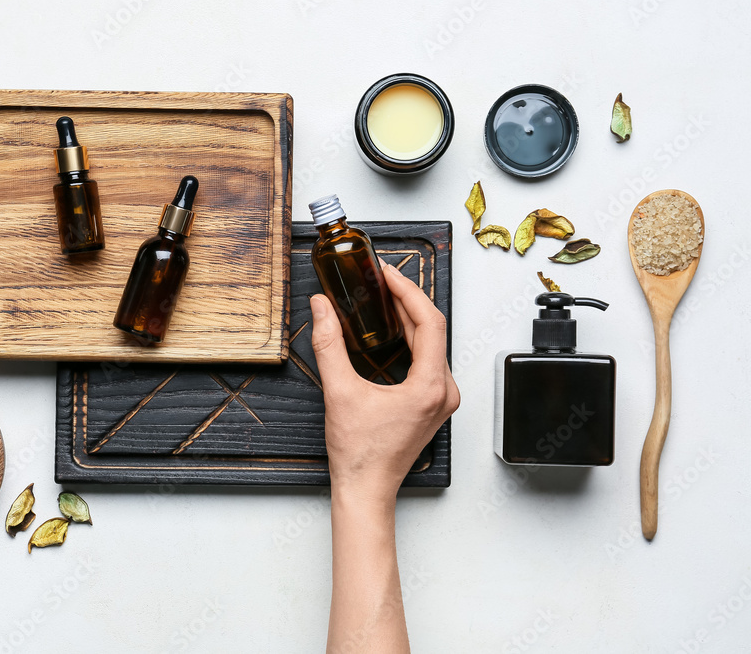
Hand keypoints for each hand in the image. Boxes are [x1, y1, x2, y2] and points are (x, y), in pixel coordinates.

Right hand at [310, 262, 459, 502]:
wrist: (366, 489)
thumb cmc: (360, 453)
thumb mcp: (339, 391)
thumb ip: (329, 345)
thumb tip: (321, 309)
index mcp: (431, 386)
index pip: (429, 322)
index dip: (408, 292)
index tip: (388, 274)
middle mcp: (443, 392)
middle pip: (432, 331)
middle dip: (407, 301)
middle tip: (383, 279)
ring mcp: (440, 400)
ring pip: (431, 346)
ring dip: (409, 320)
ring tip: (385, 298)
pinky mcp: (431, 405)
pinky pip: (428, 362)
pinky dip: (410, 341)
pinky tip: (391, 332)